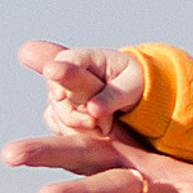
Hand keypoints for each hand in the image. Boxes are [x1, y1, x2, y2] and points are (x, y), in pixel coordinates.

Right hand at [20, 38, 145, 138]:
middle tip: (93, 124)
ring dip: (76, 127)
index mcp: (89, 58)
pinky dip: (72, 133)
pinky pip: (57, 125)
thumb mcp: (132, 86)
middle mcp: (69, 74)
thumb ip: (113, 96)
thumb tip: (92, 110)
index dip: (57, 75)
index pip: (65, 60)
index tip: (60, 96)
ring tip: (103, 130)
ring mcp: (63, 92)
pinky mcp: (60, 111)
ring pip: (55, 112)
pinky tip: (92, 133)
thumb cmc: (134, 83)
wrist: (136, 96)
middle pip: (56, 92)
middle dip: (71, 114)